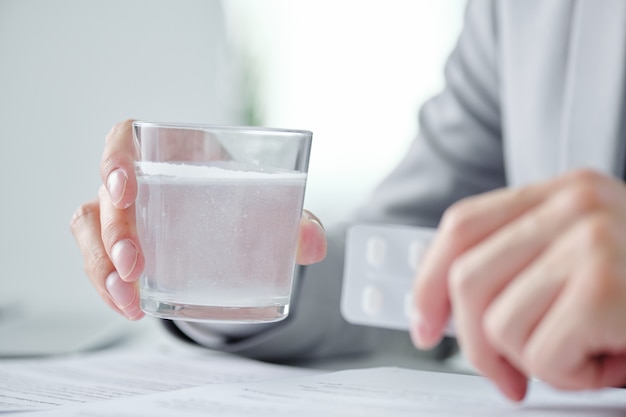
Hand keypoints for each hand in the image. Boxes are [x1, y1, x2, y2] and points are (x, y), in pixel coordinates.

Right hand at [70, 120, 326, 319]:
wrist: (237, 229)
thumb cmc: (246, 204)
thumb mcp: (271, 208)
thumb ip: (297, 221)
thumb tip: (315, 245)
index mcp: (170, 154)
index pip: (123, 139)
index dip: (114, 157)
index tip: (125, 187)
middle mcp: (138, 182)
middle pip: (103, 195)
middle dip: (112, 233)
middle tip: (136, 267)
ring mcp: (126, 216)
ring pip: (89, 232)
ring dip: (100, 267)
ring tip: (127, 298)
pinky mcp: (122, 247)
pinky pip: (99, 262)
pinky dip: (108, 287)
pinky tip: (128, 307)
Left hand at [410, 169, 625, 400]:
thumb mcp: (586, 261)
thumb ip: (526, 266)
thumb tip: (450, 305)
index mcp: (562, 194)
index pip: (462, 226)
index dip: (429, 280)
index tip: (425, 323)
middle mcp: (574, 206)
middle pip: (467, 279)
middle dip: (477, 343)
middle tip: (508, 374)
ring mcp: (591, 241)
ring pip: (499, 325)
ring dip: (539, 362)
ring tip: (589, 353)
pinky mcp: (606, 286)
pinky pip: (541, 354)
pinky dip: (571, 376)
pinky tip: (612, 360)